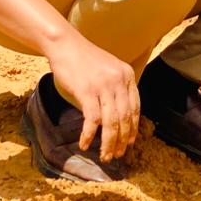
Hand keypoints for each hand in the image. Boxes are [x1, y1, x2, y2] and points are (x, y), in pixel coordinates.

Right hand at [45, 31, 139, 161]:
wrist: (65, 45)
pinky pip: (92, 120)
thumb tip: (119, 113)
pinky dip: (88, 135)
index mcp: (127, 75)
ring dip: (108, 143)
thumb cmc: (83, 58)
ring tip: (104, 155)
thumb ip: (116, 86)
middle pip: (125, 118)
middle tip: (116, 155)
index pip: (135, 108)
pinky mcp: (86, 91)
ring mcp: (103, 86)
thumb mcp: (109, 68)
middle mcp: (119, 81)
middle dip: (121, 140)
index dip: (133, 128)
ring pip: (111, 122)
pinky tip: (84, 144)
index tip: (129, 142)